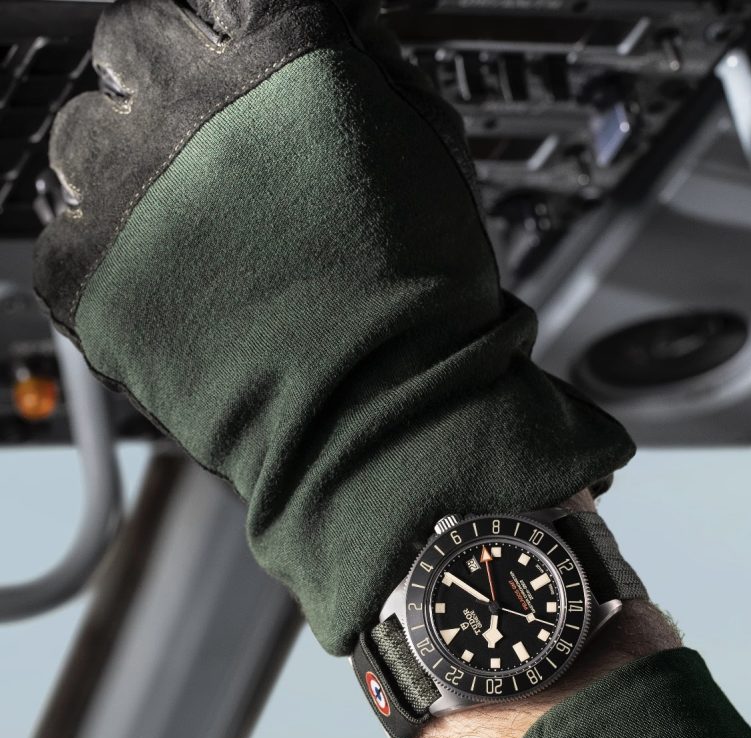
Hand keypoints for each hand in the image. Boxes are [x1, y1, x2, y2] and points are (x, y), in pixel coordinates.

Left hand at [33, 0, 633, 656]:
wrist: (383, 428)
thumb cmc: (421, 309)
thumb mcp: (429, 150)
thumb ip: (367, 68)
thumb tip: (332, 30)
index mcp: (281, 57)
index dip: (236, 27)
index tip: (240, 59)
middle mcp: (191, 106)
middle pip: (133, 41)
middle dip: (170, 83)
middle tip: (209, 146)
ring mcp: (127, 193)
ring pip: (82, 133)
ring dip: (126, 165)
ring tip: (187, 226)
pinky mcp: (88, 277)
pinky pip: (65, 231)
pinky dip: (106, 251)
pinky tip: (167, 280)